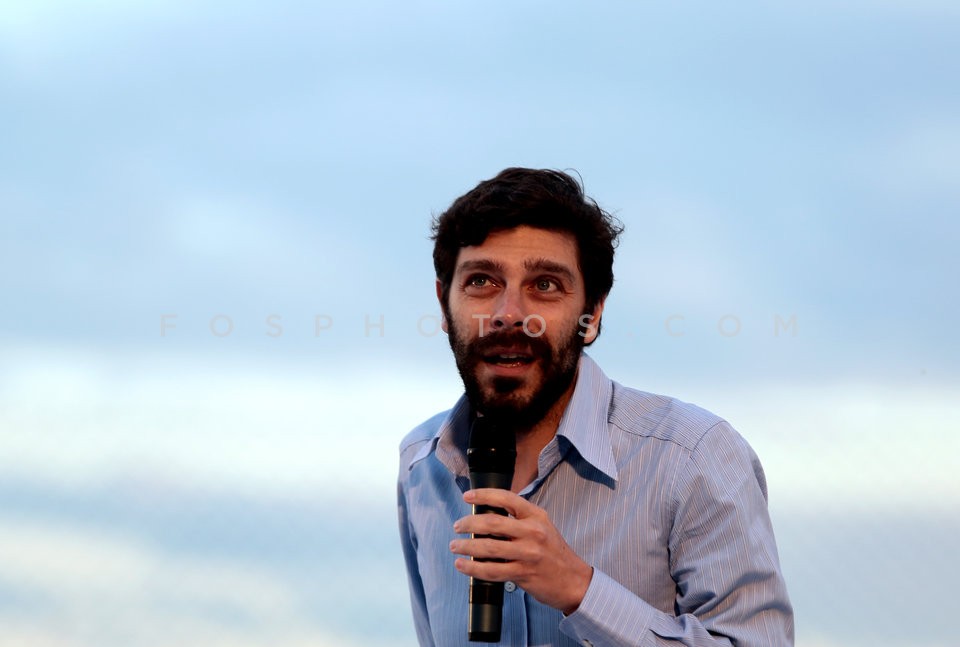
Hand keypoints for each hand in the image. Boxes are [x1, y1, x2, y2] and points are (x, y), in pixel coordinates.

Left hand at [449, 488, 592, 614]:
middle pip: (492, 522)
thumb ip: (520, 518)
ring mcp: (528, 554)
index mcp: (536, 516)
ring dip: (466, 546)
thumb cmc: (554, 552)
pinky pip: (492, 570)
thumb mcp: (542, 526)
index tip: (467, 496)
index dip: (484, 494)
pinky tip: (463, 565)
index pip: (507, 498)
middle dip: (469, 523)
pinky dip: (473, 568)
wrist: (573, 580)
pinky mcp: (523, 573)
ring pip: (489, 547)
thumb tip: (487, 513)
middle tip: (457, 526)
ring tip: (455, 546)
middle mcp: (533, 532)